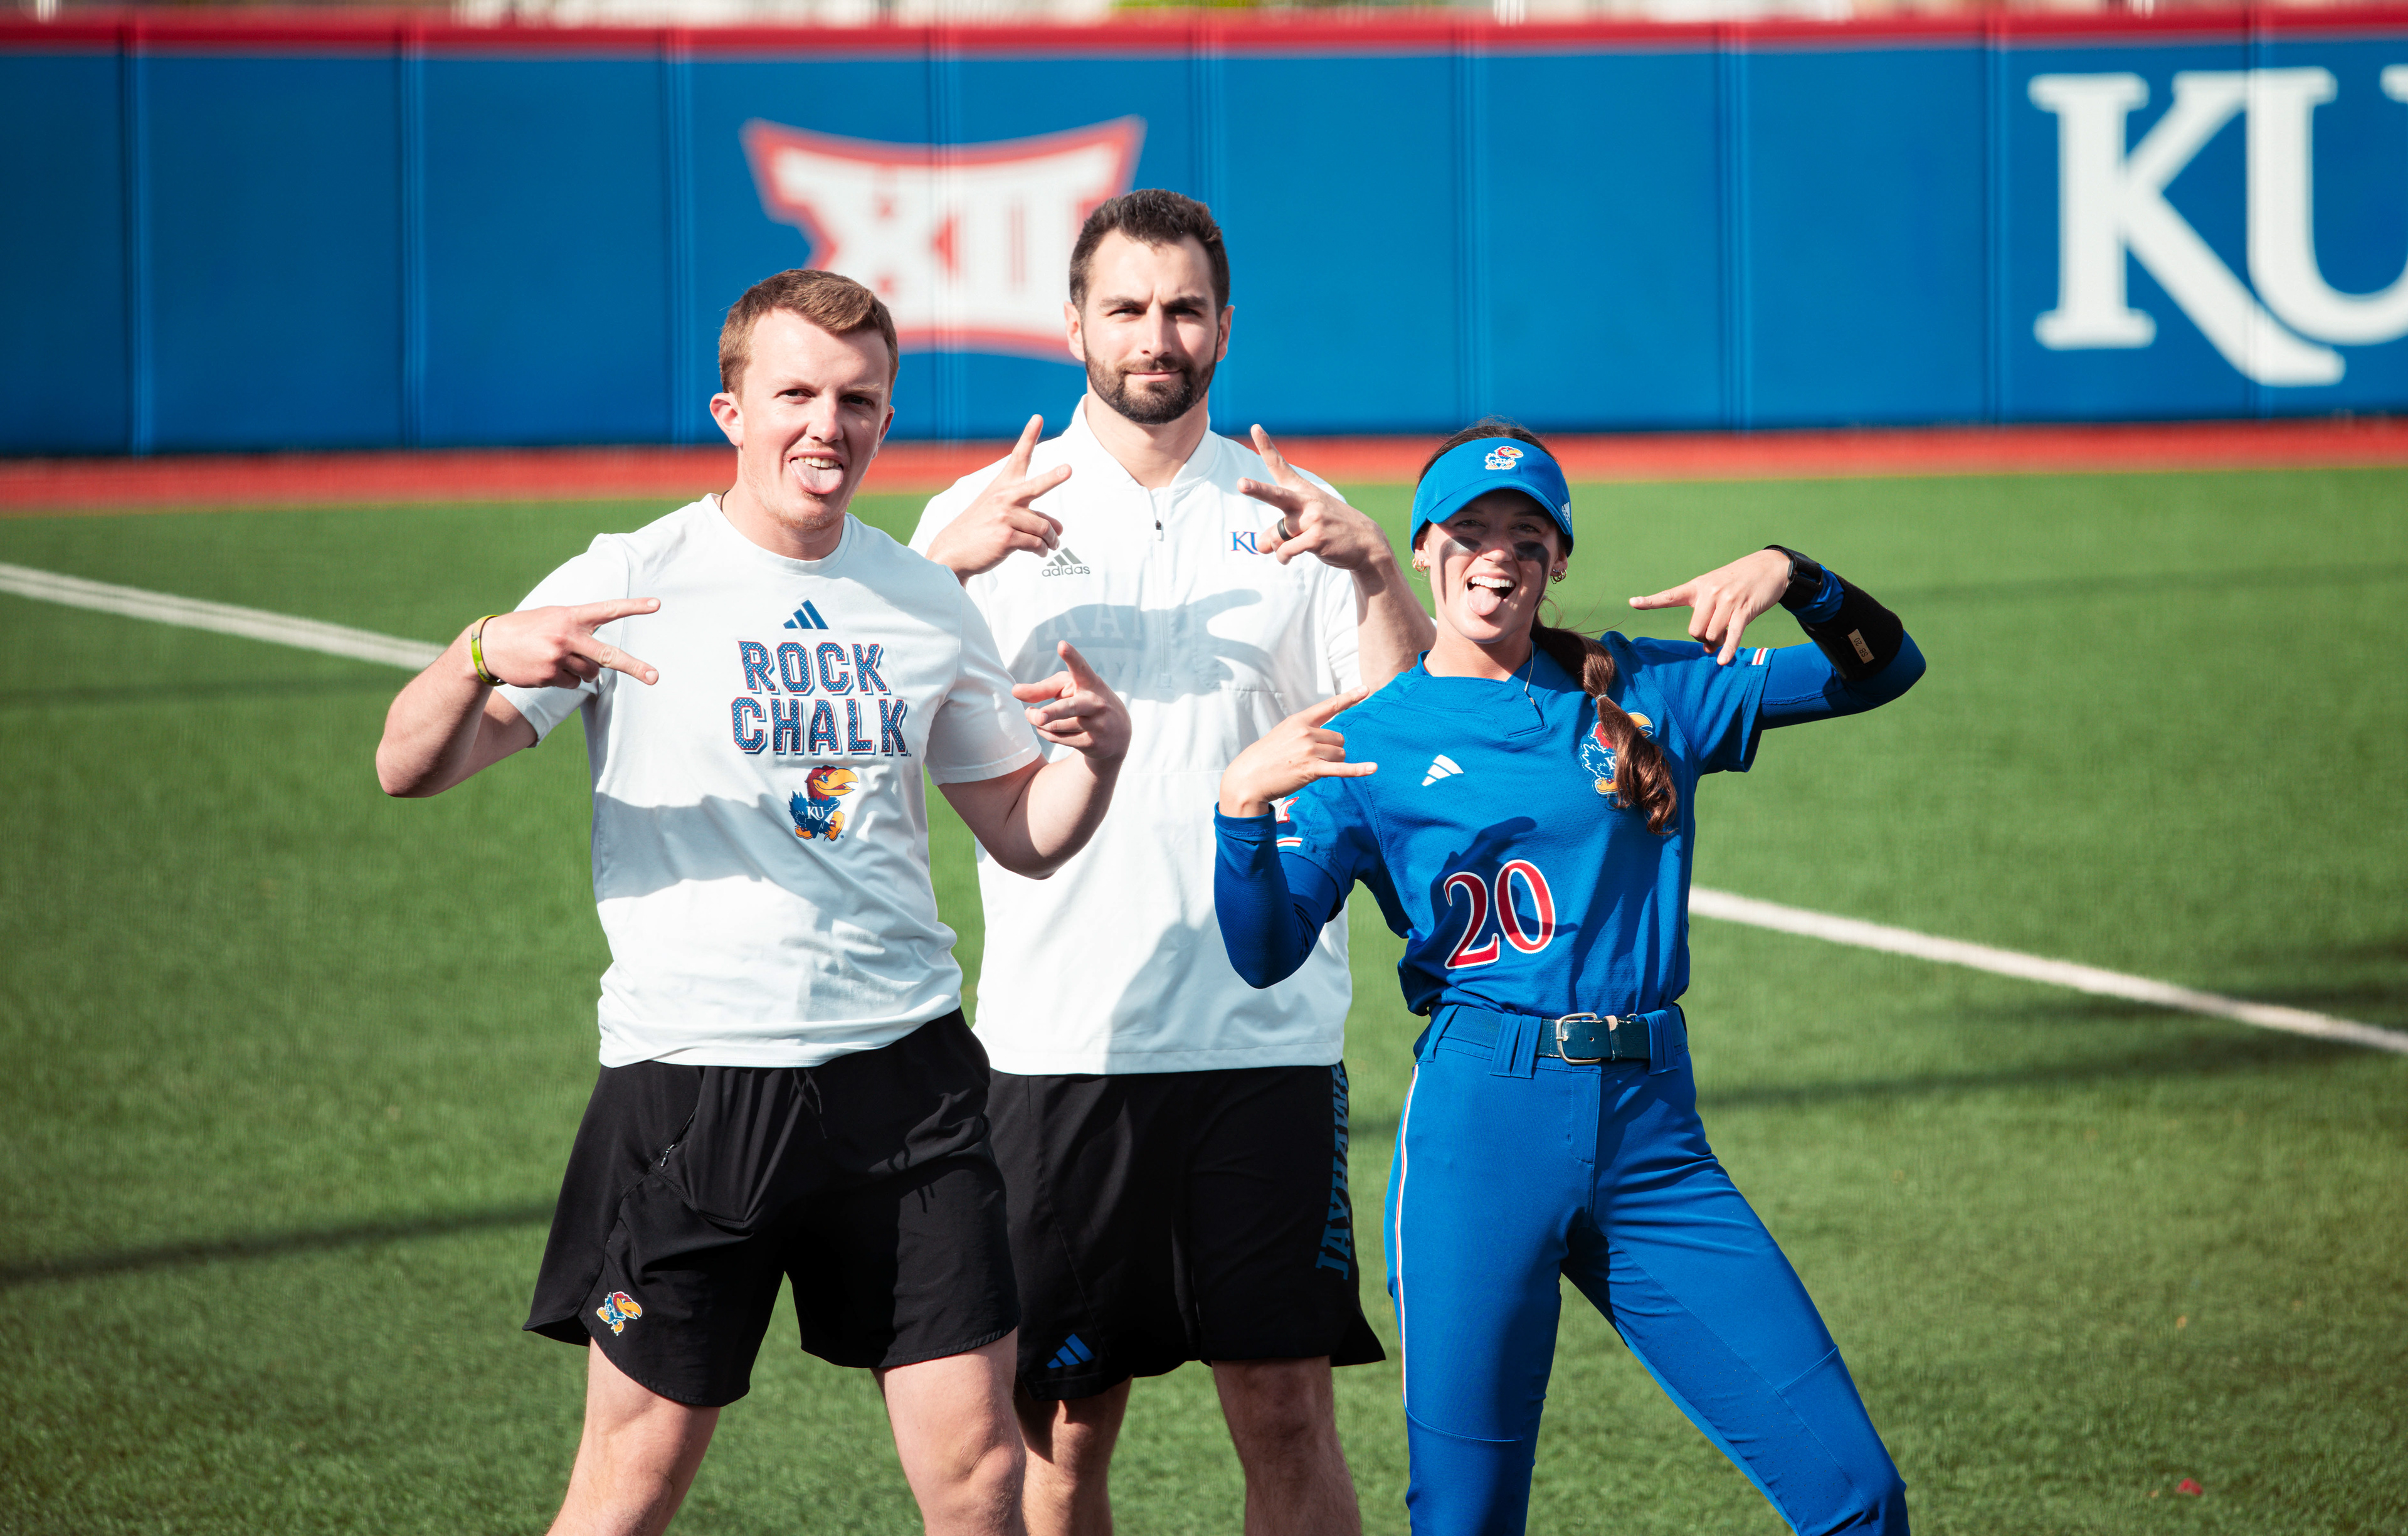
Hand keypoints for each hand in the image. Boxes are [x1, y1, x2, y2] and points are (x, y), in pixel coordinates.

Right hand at [475, 598, 659, 687]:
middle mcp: (567, 635)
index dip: (633, 607)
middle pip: (609, 656)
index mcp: (571, 616)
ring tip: (558, 659)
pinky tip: (546, 669)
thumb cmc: (528, 629)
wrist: (489, 645)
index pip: (608, 610)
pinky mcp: (550, 675)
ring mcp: (558, 657)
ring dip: (582, 671)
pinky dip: (565, 680)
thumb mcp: (553, 618)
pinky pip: (573, 684)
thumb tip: (603, 663)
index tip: (657, 605)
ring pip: (590, 673)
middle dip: (634, 667)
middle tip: (655, 677)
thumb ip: (580, 629)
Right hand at [925, 415, 1069, 580]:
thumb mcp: (1002, 516)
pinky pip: (1037, 543)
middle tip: (1069, 469)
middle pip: (1036, 486)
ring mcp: (1004, 517)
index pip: (1018, 457)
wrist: (953, 552)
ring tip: (1052, 545)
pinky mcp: (1006, 537)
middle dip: (1053, 477)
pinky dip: (1042, 550)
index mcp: (1001, 487)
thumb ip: (1032, 517)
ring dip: (1052, 540)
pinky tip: (1041, 552)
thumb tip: (1061, 530)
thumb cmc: (980, 532)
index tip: (1038, 417)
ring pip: (1044, 527)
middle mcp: (1003, 498)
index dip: (1029, 436)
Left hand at [1011, 642, 1128, 762]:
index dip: (1071, 657)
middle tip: (1036, 716)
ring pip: (1055, 725)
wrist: (1118, 734)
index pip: (1080, 668)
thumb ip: (1042, 688)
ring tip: (1037, 717)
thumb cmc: (1085, 701)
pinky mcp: (1092, 743)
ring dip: (1039, 722)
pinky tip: (1046, 729)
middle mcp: (1096, 703)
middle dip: (1051, 712)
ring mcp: (1096, 725)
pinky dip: (1046, 733)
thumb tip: (1015, 692)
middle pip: (1068, 708)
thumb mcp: (1068, 688)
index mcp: (1090, 682)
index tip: (1062, 645)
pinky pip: (1058, 739)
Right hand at [1217, 687, 1374, 815]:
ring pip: (1340, 754)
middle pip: (1339, 739)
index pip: (1330, 706)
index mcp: (1299, 720)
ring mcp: (1309, 750)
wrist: (1248, 777)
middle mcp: (1306, 732)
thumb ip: (1306, 730)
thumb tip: (1331, 738)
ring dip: (1332, 763)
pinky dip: (1359, 769)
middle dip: (1332, 750)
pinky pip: (1341, 768)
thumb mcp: (1284, 734)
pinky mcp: (1312, 769)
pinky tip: (1372, 768)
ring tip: (1311, 768)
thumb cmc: (1267, 757)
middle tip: (1312, 759)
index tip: (1366, 689)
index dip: (1350, 697)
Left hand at [1238, 426, 1396, 572]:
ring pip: (1277, 535)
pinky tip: (1287, 559)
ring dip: (1276, 547)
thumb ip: (1277, 533)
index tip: (1255, 427)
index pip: (1280, 466)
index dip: (1266, 447)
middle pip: (1275, 495)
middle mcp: (1306, 501)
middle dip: (1257, 490)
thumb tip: (1259, 547)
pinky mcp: (1316, 538)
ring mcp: (1313, 519)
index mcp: (1302, 490)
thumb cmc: (1330, 530)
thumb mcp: (1303, 526)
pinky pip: (1286, 550)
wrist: (1366, 543)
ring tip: (1285, 552)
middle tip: (1240, 484)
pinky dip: (1283, 557)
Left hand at [1628, 549, 1792, 664]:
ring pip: (1711, 635)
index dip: (1650, 601)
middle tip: (1714, 633)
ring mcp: (1727, 601)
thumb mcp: (1718, 595)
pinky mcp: (1744, 610)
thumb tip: (1708, 650)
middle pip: (1694, 630)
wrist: (1769, 567)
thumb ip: (1707, 620)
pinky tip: (1722, 661)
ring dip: (1718, 641)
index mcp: (1698, 586)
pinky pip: (1732, 635)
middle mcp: (1710, 592)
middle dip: (1702, 638)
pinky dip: (1727, 649)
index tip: (1632, 602)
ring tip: (1727, 632)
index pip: (1670, 596)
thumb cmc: (1739, 583)